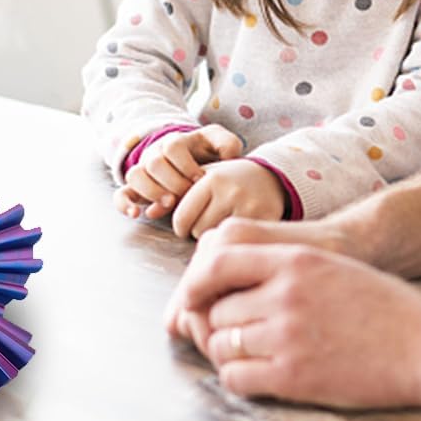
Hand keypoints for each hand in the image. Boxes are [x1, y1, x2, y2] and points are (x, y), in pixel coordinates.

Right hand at [116, 124, 242, 220]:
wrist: (192, 161)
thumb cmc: (206, 154)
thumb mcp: (219, 143)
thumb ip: (227, 144)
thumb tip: (229, 155)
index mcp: (175, 142)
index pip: (172, 147)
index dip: (186, 164)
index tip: (200, 179)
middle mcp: (155, 154)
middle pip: (154, 162)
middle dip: (172, 182)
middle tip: (187, 194)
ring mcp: (143, 171)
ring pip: (135, 176)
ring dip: (151, 192)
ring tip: (169, 204)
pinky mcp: (136, 189)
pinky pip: (121, 194)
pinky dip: (125, 204)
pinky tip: (136, 214)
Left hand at [167, 240, 420, 408]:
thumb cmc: (380, 306)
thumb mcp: (328, 268)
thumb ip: (280, 269)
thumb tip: (226, 282)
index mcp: (294, 260)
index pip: (217, 262)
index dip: (194, 283)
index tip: (192, 297)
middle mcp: (285, 294)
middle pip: (216, 308)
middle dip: (214, 322)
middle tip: (224, 332)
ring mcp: (288, 337)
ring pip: (222, 344)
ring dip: (226, 351)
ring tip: (248, 352)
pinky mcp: (294, 377)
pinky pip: (237, 378)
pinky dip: (237, 377)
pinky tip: (257, 374)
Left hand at [170, 160, 284, 238]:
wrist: (271, 177)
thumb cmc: (229, 180)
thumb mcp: (204, 178)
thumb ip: (178, 194)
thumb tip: (149, 213)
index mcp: (212, 179)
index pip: (181, 216)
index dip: (180, 225)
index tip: (186, 225)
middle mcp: (230, 191)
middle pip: (197, 231)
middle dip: (198, 230)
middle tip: (208, 223)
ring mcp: (249, 207)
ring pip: (216, 239)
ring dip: (214, 237)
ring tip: (221, 226)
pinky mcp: (264, 221)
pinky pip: (236, 243)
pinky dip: (232, 242)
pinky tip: (236, 234)